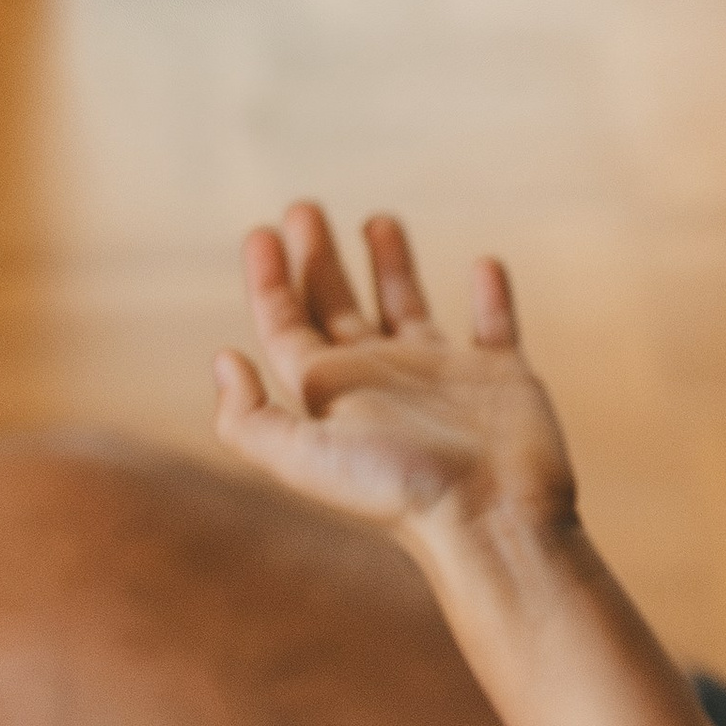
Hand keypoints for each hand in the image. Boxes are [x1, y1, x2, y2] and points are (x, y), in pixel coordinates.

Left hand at [213, 205, 573, 552]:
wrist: (492, 517)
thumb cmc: (400, 490)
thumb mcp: (304, 457)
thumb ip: (250, 418)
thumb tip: (224, 359)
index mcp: (334, 394)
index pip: (287, 326)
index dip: (268, 281)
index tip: (262, 232)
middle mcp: (383, 381)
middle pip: (337, 308)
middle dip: (316, 259)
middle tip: (302, 209)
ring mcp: (443, 377)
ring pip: (407, 307)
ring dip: (390, 264)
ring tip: (377, 219)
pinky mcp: (501, 377)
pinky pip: (494, 324)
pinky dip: (491, 294)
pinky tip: (484, 263)